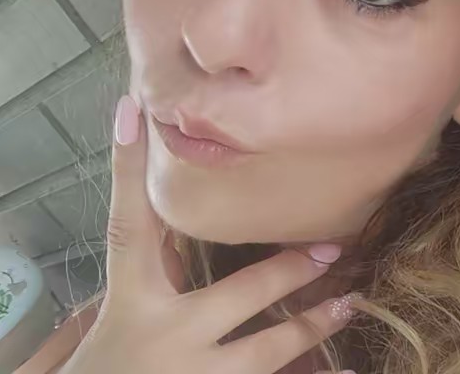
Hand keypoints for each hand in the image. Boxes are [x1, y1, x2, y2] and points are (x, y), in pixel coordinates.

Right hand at [58, 95, 359, 373]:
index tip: (135, 111)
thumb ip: (147, 259)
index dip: (128, 168)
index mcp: (132, 299)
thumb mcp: (118, 305)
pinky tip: (347, 373)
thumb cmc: (109, 355)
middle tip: (333, 246)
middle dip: (288, 270)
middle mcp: (166, 335)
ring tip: (350, 301)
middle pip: (239, 291)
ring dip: (312, 324)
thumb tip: (163, 192)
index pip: (130, 223)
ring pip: (267, 349)